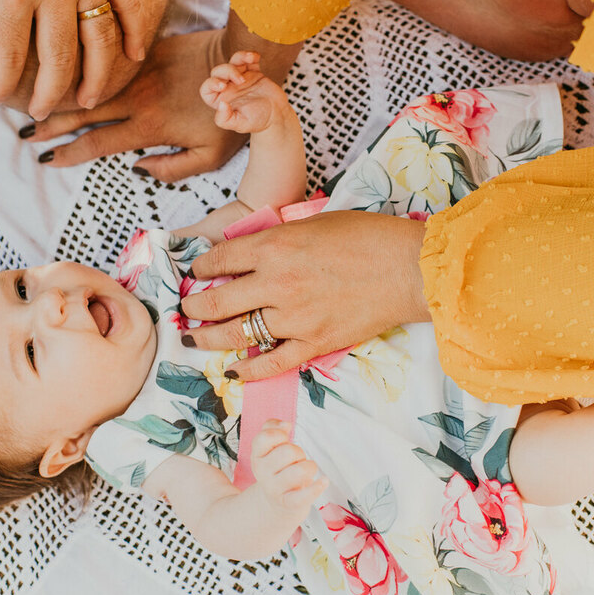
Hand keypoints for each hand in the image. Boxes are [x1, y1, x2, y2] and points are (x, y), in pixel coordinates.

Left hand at [0, 0, 154, 118]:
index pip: (11, 52)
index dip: (4, 82)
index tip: (0, 99)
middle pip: (60, 56)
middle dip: (51, 91)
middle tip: (44, 111)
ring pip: (99, 39)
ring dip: (96, 75)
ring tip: (87, 98)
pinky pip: (128, 3)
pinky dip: (133, 32)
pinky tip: (132, 57)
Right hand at [22, 28, 248, 178]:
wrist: (241, 63)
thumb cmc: (231, 114)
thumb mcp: (210, 156)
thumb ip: (172, 168)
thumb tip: (138, 169)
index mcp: (149, 127)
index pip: (98, 143)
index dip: (68, 153)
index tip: (46, 159)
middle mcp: (136, 99)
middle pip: (82, 115)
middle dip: (49, 126)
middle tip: (24, 136)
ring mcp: (137, 73)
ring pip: (88, 87)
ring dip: (58, 97)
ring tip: (33, 106)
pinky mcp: (144, 53)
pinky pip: (106, 64)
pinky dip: (82, 72)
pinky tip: (62, 74)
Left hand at [180, 211, 431, 379]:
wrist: (407, 268)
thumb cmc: (365, 237)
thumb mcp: (311, 223)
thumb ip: (275, 240)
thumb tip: (244, 255)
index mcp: (274, 246)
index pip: (218, 260)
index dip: (199, 268)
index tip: (195, 274)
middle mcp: (277, 283)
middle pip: (216, 301)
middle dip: (194, 307)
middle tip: (186, 310)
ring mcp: (295, 318)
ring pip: (235, 335)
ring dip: (208, 339)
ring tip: (194, 339)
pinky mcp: (314, 343)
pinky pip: (271, 363)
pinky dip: (247, 370)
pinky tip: (231, 371)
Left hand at [199, 51, 295, 134]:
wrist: (277, 115)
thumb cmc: (258, 121)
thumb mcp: (240, 124)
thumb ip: (225, 119)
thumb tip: (221, 104)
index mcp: (221, 100)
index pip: (206, 89)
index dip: (211, 84)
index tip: (223, 85)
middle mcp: (228, 88)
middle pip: (218, 71)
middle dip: (228, 71)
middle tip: (242, 81)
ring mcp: (241, 78)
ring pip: (233, 61)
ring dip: (240, 57)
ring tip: (250, 59)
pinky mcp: (253, 72)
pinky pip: (248, 60)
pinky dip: (251, 55)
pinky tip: (256, 57)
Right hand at [249, 420, 326, 510]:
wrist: (276, 502)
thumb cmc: (278, 468)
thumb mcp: (269, 448)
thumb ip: (272, 428)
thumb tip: (285, 424)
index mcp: (257, 456)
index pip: (265, 437)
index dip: (279, 434)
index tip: (284, 439)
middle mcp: (263, 472)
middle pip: (288, 452)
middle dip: (298, 452)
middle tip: (296, 460)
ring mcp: (274, 489)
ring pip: (299, 471)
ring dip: (309, 467)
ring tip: (305, 471)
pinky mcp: (289, 503)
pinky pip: (304, 495)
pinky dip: (317, 487)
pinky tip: (324, 481)